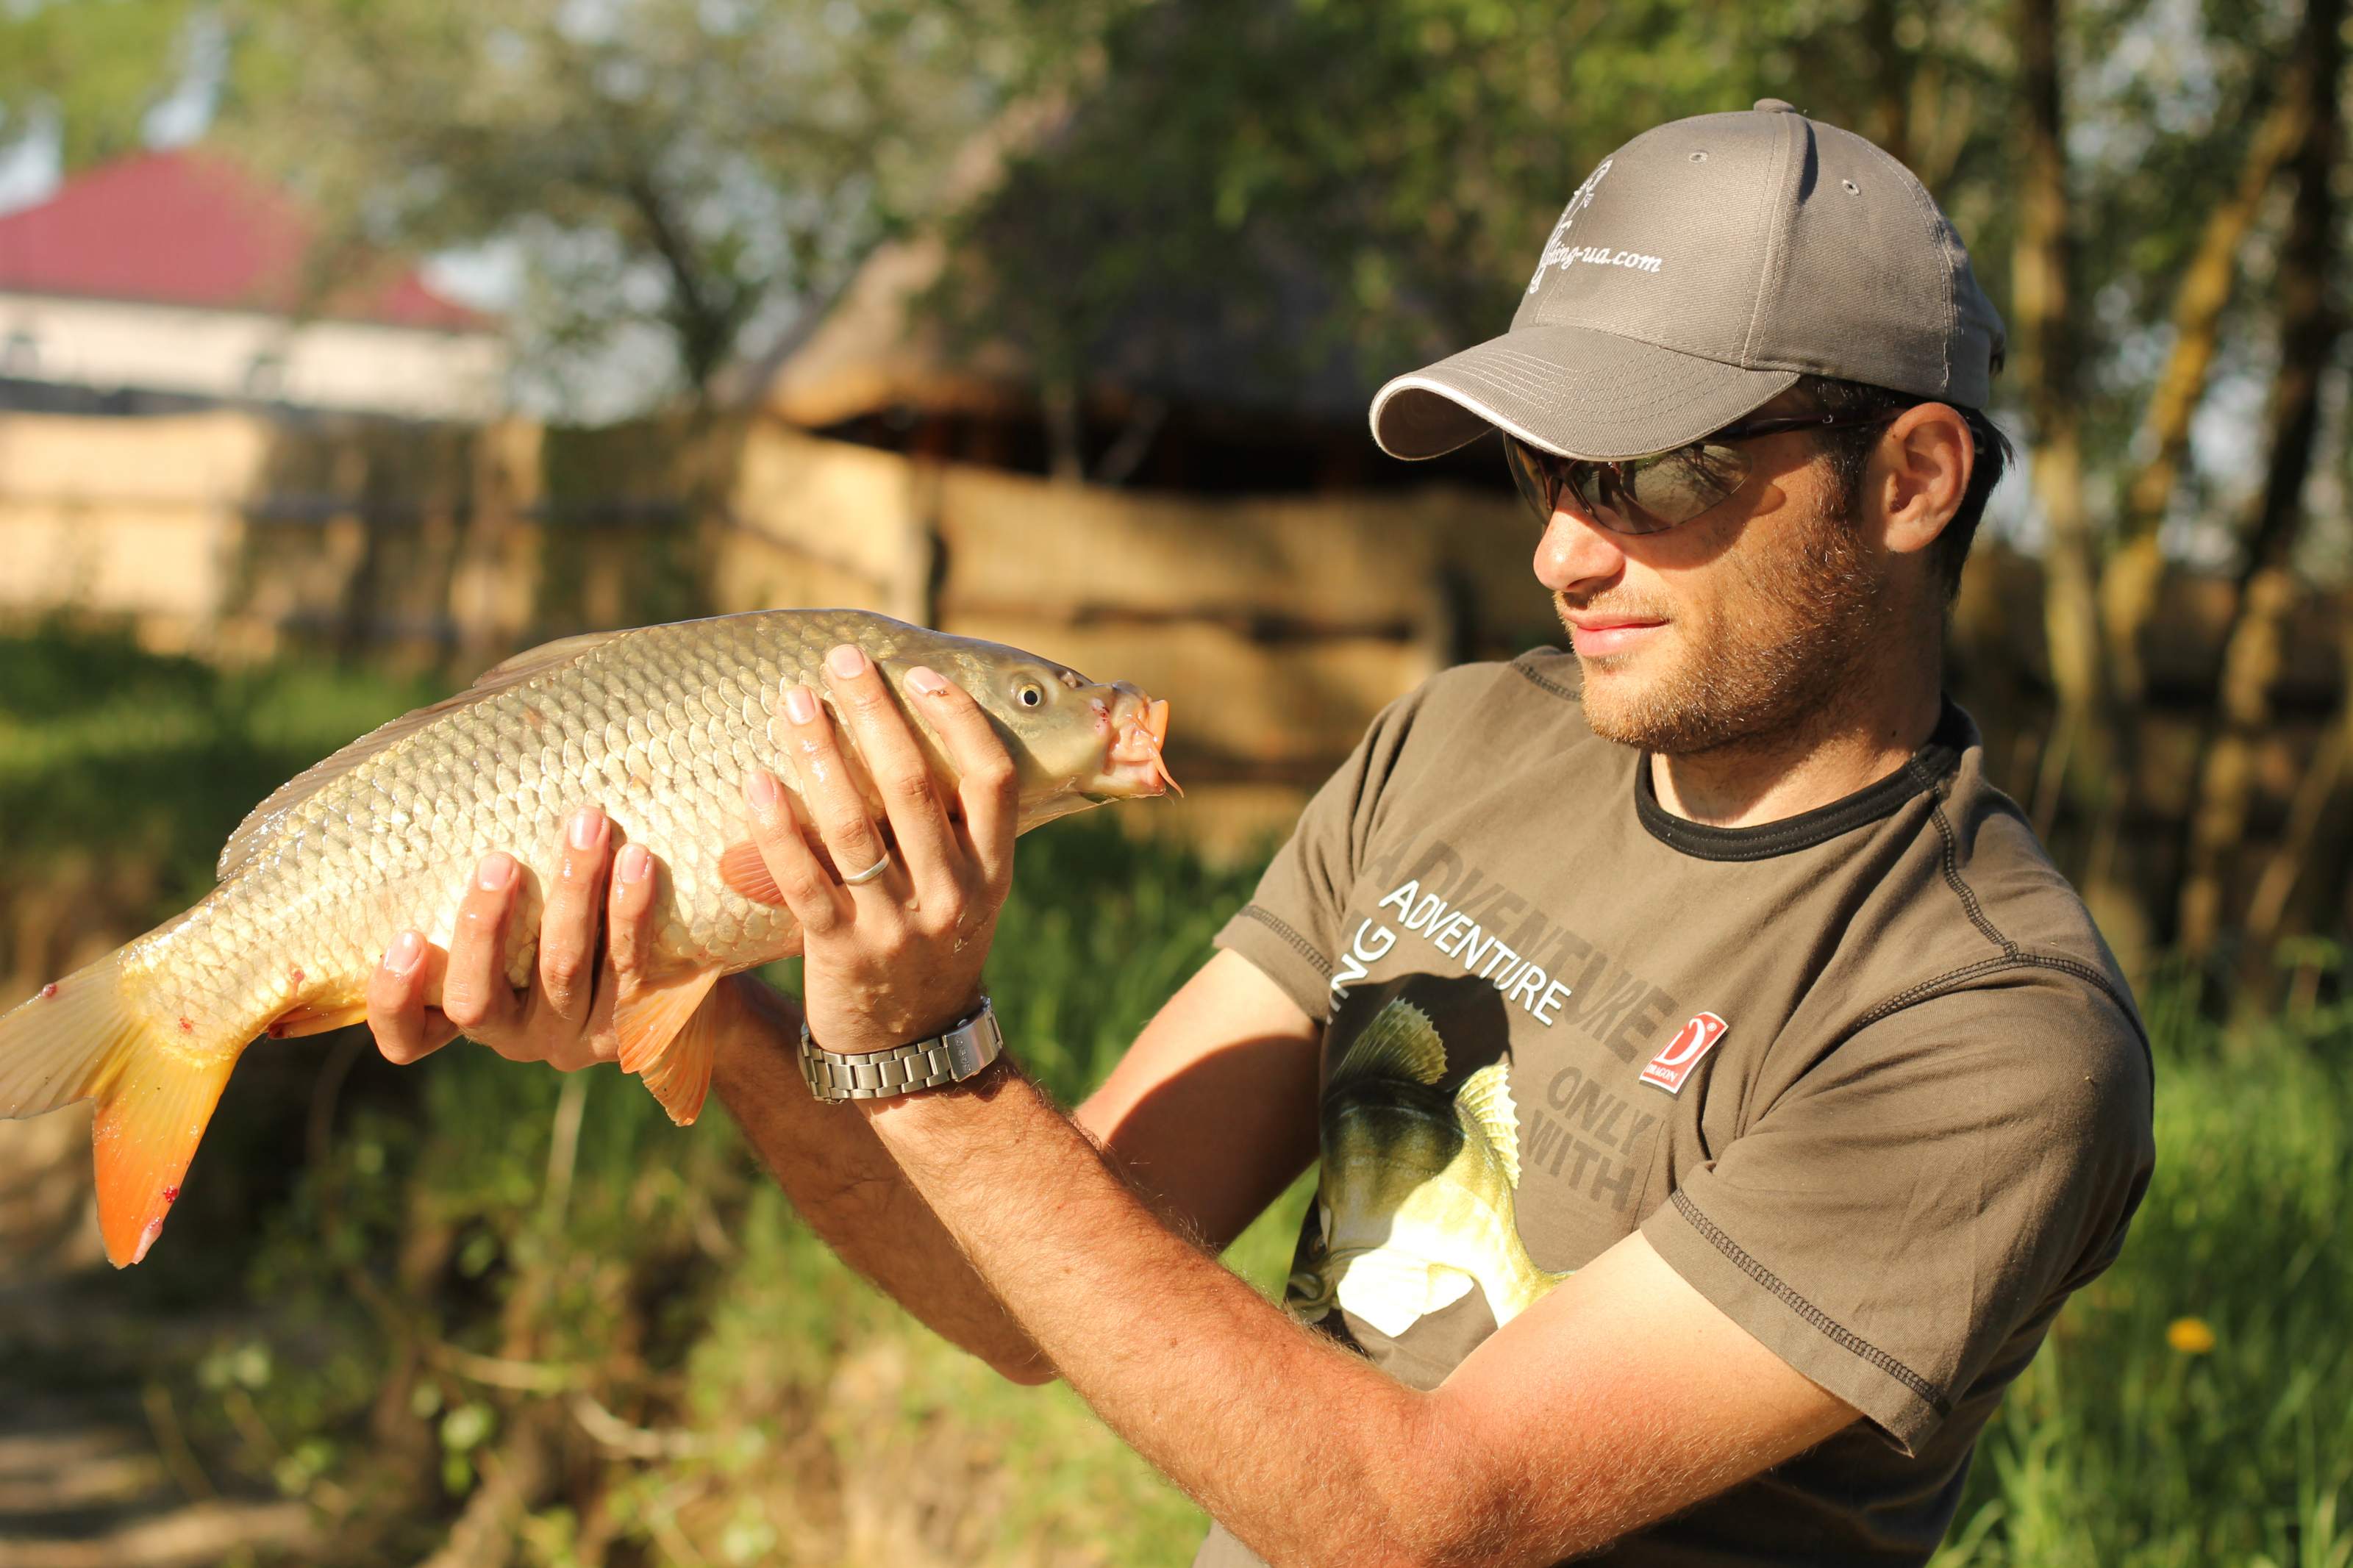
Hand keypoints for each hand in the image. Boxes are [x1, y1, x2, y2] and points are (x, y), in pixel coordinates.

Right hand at [366, 806, 660, 1070]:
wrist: (676, 980)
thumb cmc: (565, 923)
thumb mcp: (517, 919)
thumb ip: (492, 887)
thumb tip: (457, 795)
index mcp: (469, 1013)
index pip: (406, 1036)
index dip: (393, 999)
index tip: (404, 938)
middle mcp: (514, 1038)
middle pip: (478, 1000)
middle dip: (484, 926)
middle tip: (497, 861)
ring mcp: (573, 1038)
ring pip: (561, 971)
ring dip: (572, 893)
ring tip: (586, 828)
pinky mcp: (632, 1027)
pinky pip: (630, 968)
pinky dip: (630, 912)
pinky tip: (637, 860)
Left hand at [742, 643, 1017, 1056]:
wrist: (913, 1053)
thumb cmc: (932, 950)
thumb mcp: (968, 895)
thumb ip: (953, 830)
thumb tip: (914, 733)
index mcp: (992, 873)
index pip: (991, 779)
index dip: (958, 720)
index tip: (919, 673)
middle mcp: (951, 896)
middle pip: (914, 786)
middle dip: (874, 713)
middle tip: (841, 660)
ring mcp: (895, 925)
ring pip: (853, 826)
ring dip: (820, 754)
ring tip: (794, 703)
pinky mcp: (839, 951)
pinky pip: (801, 881)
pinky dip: (776, 828)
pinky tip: (755, 783)